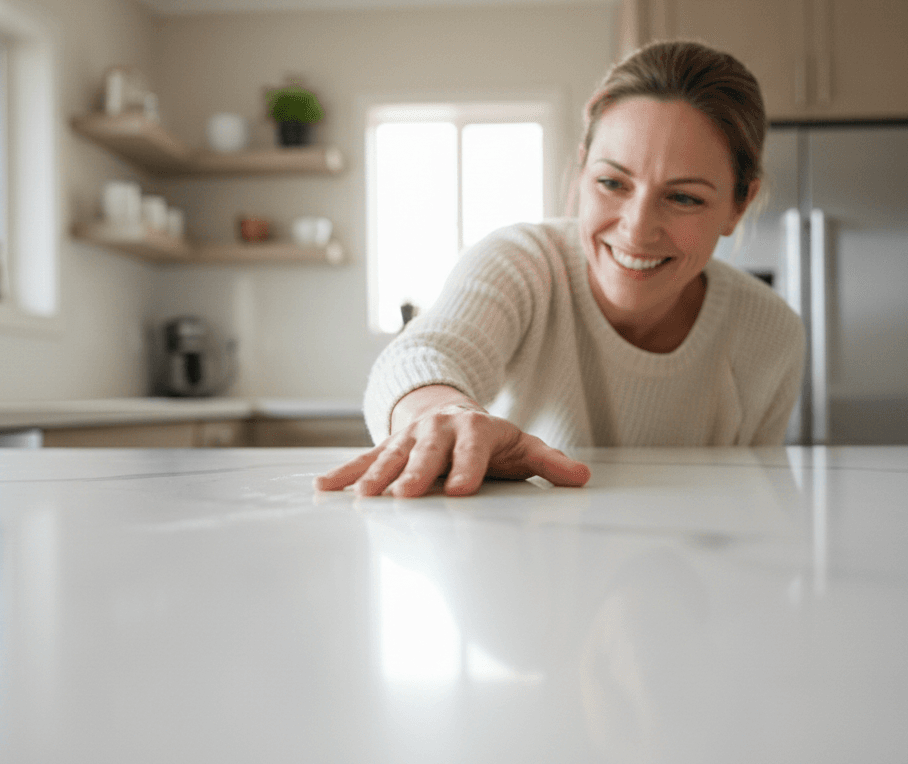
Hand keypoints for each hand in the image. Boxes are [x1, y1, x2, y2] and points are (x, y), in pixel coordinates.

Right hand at [313, 387, 590, 497]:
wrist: (448, 410)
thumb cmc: (489, 439)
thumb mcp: (522, 446)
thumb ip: (550, 462)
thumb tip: (582, 478)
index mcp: (474, 429)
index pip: (472, 451)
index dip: (467, 470)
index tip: (460, 492)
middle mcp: (438, 430)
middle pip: (427, 453)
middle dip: (415, 474)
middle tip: (405, 496)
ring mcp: (408, 437)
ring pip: (391, 456)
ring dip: (376, 477)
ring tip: (365, 498)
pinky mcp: (386, 447)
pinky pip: (362, 459)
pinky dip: (343, 474)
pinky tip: (324, 489)